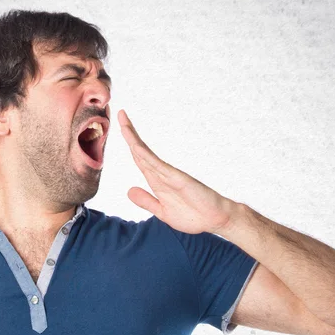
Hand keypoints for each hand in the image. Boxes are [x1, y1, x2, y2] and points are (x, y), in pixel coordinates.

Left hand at [117, 109, 238, 233]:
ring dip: (133, 139)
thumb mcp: (162, 212)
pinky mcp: (177, 179)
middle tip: (120, 114)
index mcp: (157, 182)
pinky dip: (146, 156)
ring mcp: (169, 175)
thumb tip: (129, 191)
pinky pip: (158, 166)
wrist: (215, 220)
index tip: (120, 129)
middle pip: (140, 151)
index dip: (129, 145)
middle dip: (129, 134)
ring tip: (124, 121)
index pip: (139, 159)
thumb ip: (146, 201)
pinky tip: (136, 146)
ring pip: (146, 154)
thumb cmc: (193, 216)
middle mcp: (161, 174)